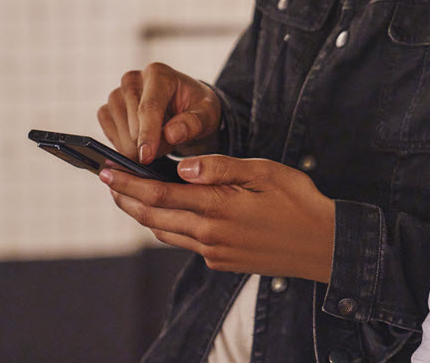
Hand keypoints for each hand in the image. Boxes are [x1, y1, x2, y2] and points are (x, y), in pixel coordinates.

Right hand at [97, 62, 221, 163]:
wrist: (185, 107)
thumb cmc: (197, 108)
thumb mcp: (207, 114)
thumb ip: (193, 123)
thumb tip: (171, 134)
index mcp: (158, 74)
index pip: (148, 108)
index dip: (147, 134)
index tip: (146, 157)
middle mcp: (132, 79)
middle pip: (133, 125)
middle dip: (152, 144)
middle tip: (171, 141)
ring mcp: (116, 95)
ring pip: (120, 135)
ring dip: (141, 147)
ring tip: (160, 137)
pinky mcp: (106, 110)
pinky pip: (110, 137)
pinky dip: (126, 146)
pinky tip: (143, 140)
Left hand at [100, 156, 335, 281]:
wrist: (323, 246)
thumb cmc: (298, 201)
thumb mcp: (265, 172)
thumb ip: (221, 168)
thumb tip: (181, 166)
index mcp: (218, 207)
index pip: (159, 195)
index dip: (128, 183)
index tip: (106, 171)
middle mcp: (209, 234)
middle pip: (153, 217)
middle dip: (126, 198)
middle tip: (108, 181)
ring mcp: (214, 252)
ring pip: (165, 232)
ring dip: (143, 214)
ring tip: (131, 195)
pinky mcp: (221, 262)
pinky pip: (186, 242)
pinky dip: (170, 226)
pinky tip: (171, 212)